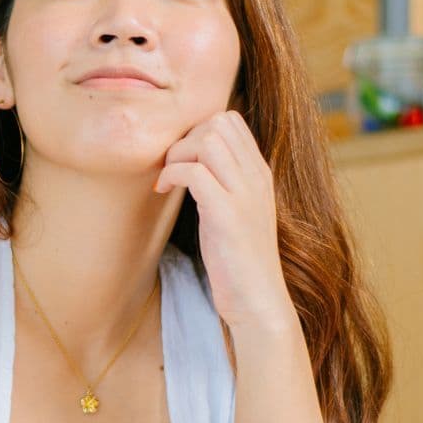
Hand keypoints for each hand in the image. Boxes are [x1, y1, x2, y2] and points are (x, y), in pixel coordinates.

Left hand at [155, 110, 297, 331]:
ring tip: (168, 178)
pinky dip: (172, 174)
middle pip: (218, 122)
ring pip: (208, 141)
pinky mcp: (228, 216)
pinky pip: (196, 173)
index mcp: (259, 174)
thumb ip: (221, 183)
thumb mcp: (235, 212)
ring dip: (177, 154)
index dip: (196, 130)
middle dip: (184, 138)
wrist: (258, 301)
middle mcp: (256, 178)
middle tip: (171, 168)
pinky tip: (163, 191)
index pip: (230, 121)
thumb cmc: (238, 260)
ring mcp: (245, 195)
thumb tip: (189, 162)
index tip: (181, 158)